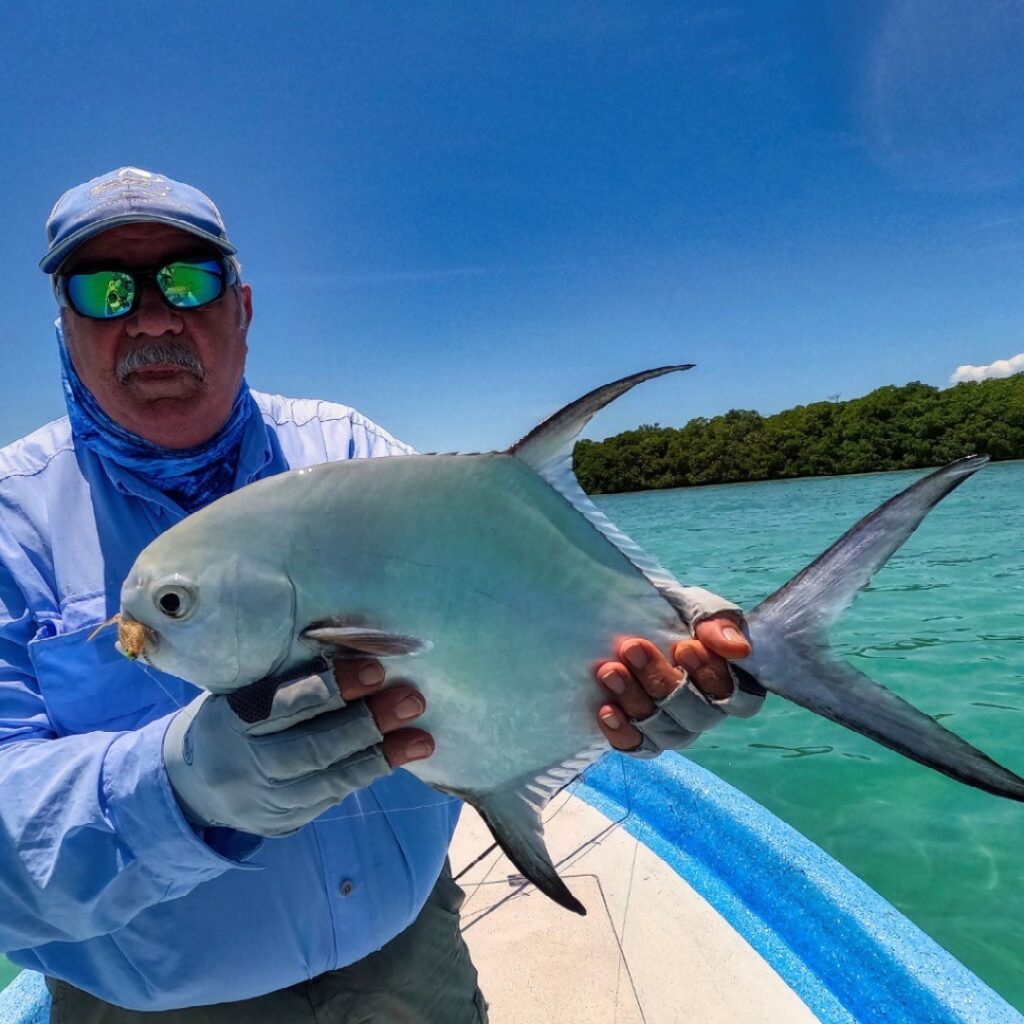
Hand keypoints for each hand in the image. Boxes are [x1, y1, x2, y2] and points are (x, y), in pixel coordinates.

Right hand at [163, 660, 432, 836]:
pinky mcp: (283, 821)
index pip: (282, 704)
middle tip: (411, 700)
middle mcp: (243, 764)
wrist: (196, 784)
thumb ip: (287, 677)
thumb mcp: (244, 691)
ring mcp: (263, 800)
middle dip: (366, 723)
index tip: (375, 670)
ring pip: (327, 779)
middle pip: (310, 747)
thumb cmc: (235, 719)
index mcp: (229, 721)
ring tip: (421, 739)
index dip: (330, 687)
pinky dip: (368, 773)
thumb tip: (358, 648)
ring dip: (381, 756)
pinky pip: (332, 796)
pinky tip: (399, 756)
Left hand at [594, 614, 757, 753]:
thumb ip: (718, 624)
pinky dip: (621, 731)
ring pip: (663, 730)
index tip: (684, 647)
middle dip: (660, 680)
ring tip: (610, 672)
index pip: (736, 697)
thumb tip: (738, 650)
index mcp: (728, 684)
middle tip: (632, 648)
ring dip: (634, 700)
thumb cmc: (675, 613)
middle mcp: (704, 713)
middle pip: (694, 714)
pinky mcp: (641, 736)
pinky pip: (636, 745)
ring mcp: (673, 728)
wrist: (632, 616)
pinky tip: (606, 710)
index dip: (711, 676)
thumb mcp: (697, 608)